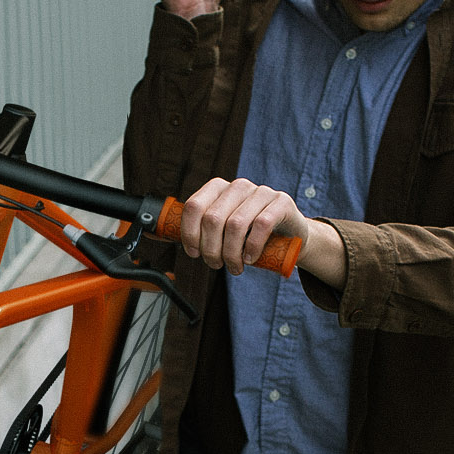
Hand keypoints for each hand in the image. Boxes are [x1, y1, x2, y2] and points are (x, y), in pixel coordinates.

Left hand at [178, 177, 344, 287]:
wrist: (291, 237)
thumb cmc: (251, 236)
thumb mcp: (223, 231)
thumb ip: (200, 230)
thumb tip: (163, 235)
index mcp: (219, 189)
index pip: (194, 206)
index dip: (189, 233)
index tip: (194, 253)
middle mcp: (238, 186)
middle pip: (213, 218)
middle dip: (211, 249)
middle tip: (217, 265)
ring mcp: (261, 192)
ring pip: (235, 224)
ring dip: (231, 253)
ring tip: (235, 267)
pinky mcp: (281, 202)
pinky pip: (261, 225)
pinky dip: (251, 247)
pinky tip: (250, 258)